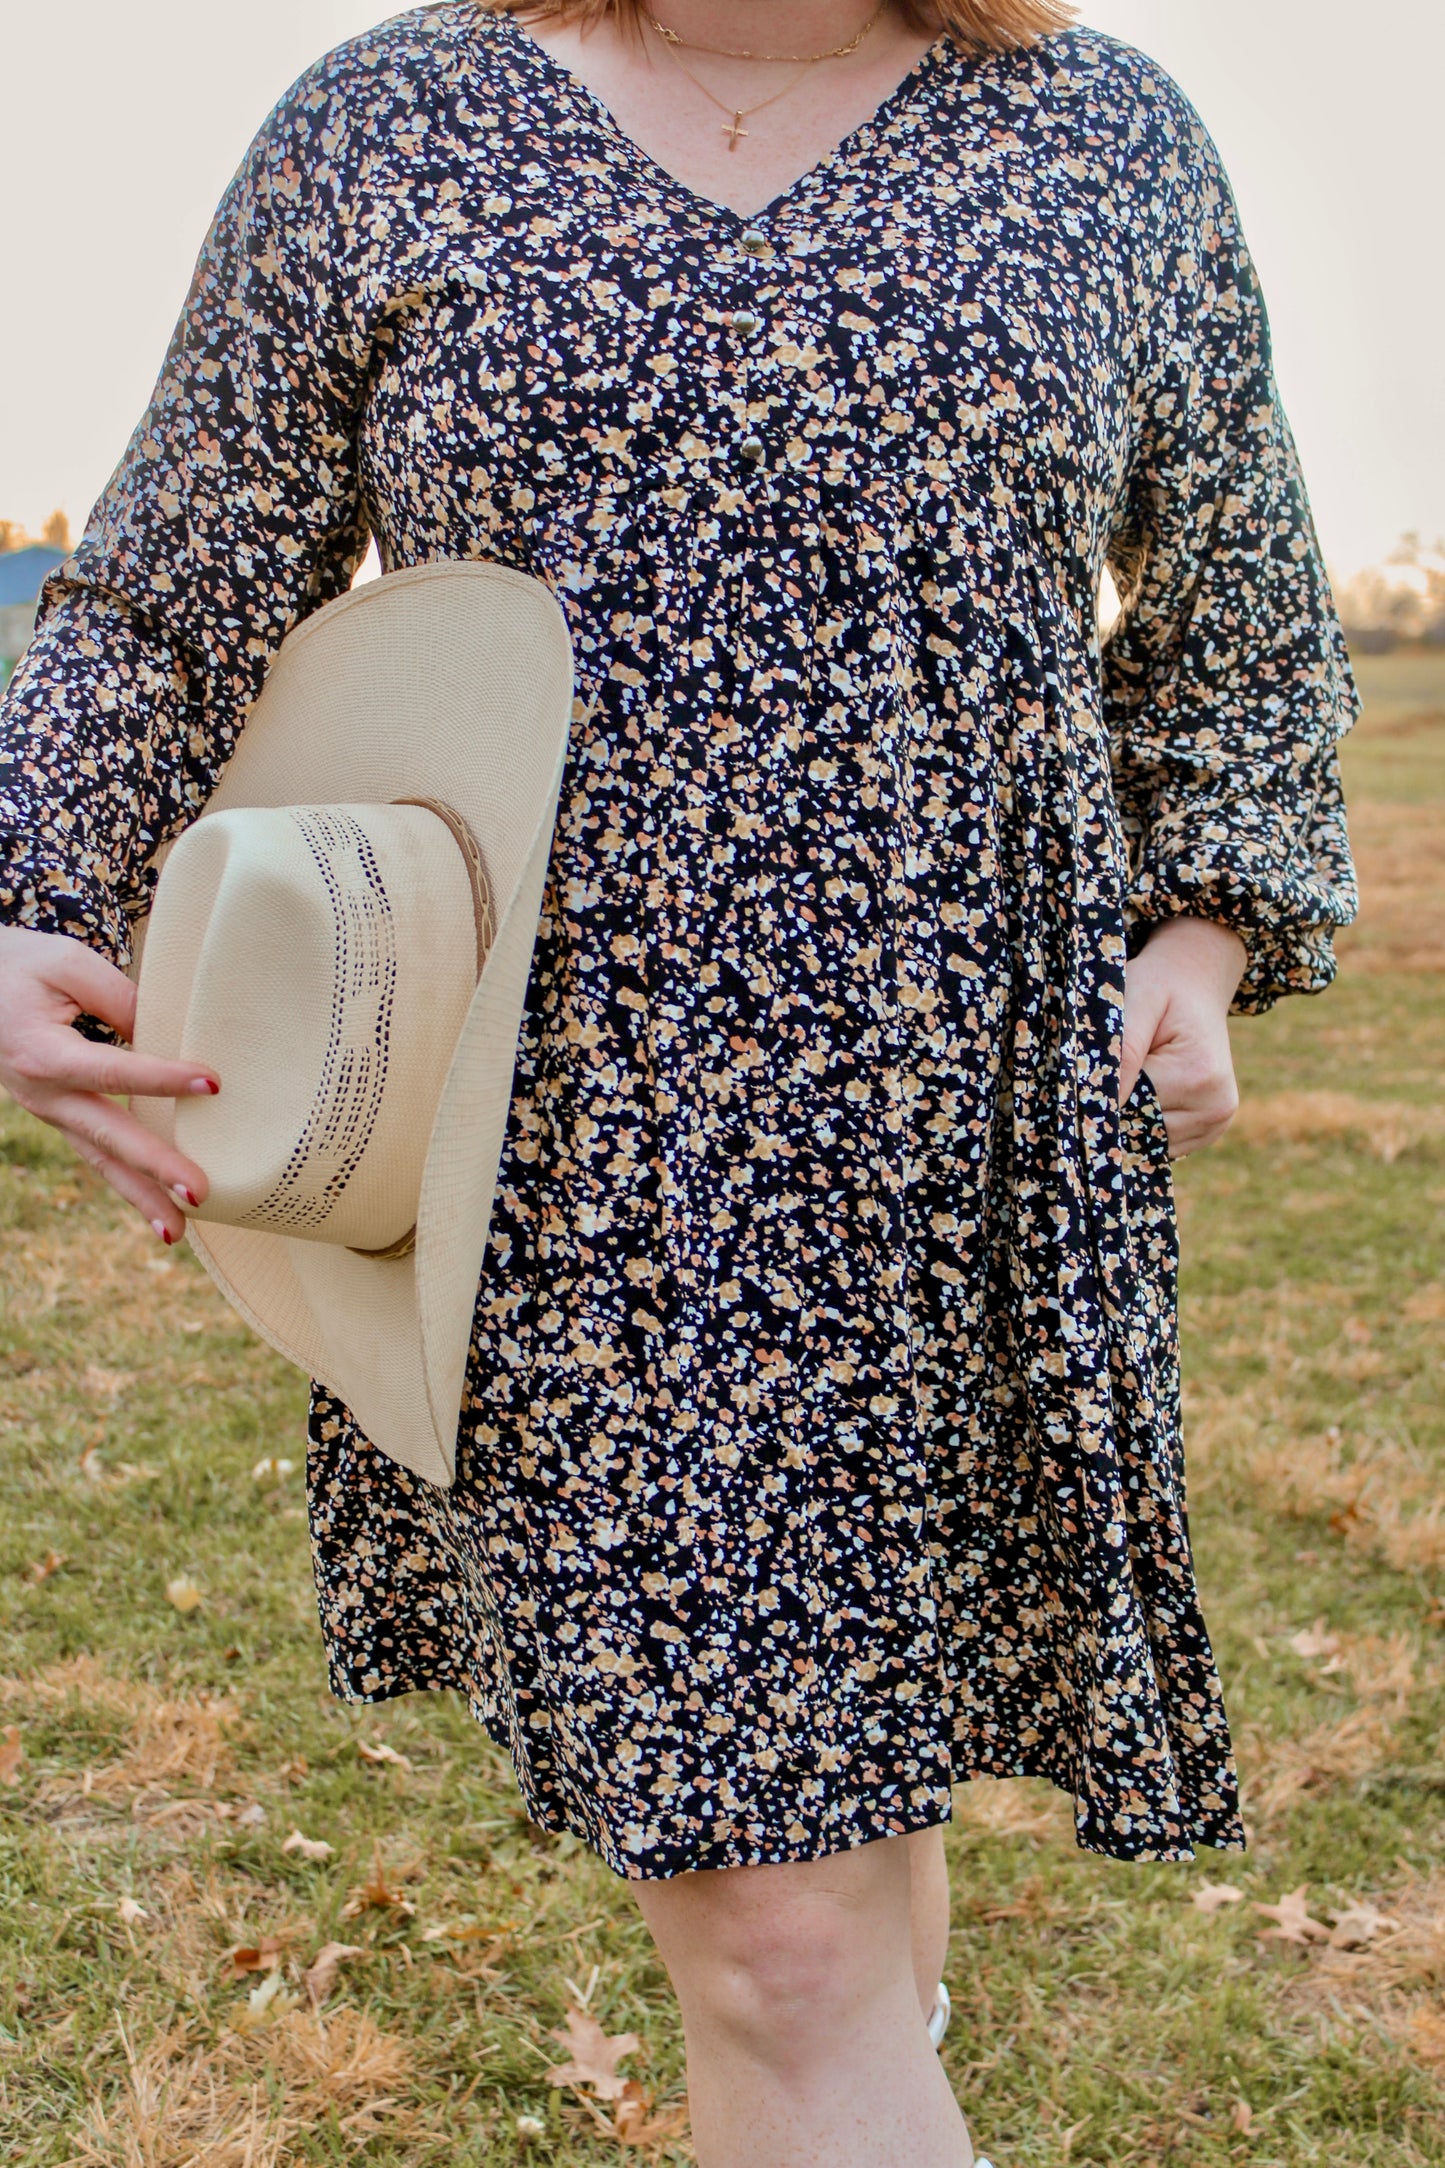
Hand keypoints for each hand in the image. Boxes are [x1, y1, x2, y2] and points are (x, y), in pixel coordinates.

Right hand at [0, 924, 217, 1242]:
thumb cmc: (25, 968)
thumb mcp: (67, 964)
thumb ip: (118, 998)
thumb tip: (168, 1035)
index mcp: (43, 1053)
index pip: (111, 1070)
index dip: (162, 1078)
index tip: (211, 1084)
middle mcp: (45, 1094)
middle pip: (106, 1135)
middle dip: (154, 1166)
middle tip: (199, 1191)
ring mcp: (52, 1112)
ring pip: (100, 1160)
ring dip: (140, 1197)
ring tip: (177, 1233)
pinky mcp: (64, 1117)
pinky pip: (99, 1155)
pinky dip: (129, 1184)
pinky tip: (163, 1212)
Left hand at [1119, 916, 1246, 1157]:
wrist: (1197, 982)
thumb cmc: (1161, 986)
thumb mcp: (1137, 1000)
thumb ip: (1124, 1052)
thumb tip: (1107, 1105)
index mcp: (1197, 1075)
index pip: (1129, 1107)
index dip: (1099, 1097)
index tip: (1080, 1080)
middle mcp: (1215, 1106)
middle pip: (1141, 1130)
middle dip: (1113, 1110)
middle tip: (1102, 1076)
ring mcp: (1216, 1122)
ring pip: (1149, 1142)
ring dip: (1129, 1119)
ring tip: (1127, 1079)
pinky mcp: (1210, 1128)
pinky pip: (1162, 1143)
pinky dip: (1144, 1124)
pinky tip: (1141, 1092)